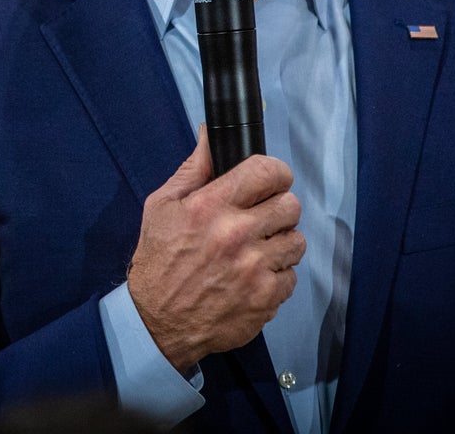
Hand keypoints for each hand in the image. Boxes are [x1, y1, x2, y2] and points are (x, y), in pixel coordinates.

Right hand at [127, 127, 304, 372]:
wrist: (157, 321)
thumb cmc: (159, 259)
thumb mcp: (162, 206)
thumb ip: (193, 169)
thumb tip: (210, 134)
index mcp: (211, 206)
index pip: (267, 171)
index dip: (275, 172)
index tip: (270, 181)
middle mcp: (236, 234)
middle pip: (290, 205)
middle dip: (278, 208)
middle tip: (261, 218)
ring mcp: (254, 268)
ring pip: (297, 241)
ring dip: (280, 243)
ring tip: (257, 250)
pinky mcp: (265, 298)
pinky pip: (292, 276)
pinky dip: (277, 276)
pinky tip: (253, 276)